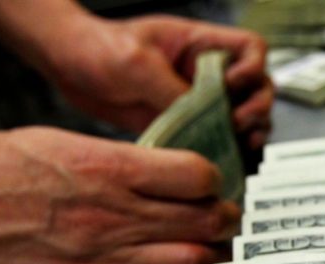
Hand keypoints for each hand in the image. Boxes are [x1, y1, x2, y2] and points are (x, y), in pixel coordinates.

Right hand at [0, 127, 240, 263]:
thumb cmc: (1, 172)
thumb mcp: (69, 146)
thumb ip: (126, 163)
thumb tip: (170, 175)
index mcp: (111, 169)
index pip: (197, 176)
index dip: (213, 181)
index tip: (211, 186)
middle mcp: (115, 214)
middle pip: (205, 222)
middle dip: (223, 220)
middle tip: (223, 219)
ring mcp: (102, 257)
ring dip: (204, 257)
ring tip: (202, 250)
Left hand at [43, 12, 272, 148]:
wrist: (67, 66)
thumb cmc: (97, 46)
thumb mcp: (136, 63)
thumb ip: (170, 90)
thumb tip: (198, 116)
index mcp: (201, 45)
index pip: (251, 49)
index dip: (252, 68)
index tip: (233, 84)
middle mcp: (206, 73)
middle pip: (257, 88)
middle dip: (257, 107)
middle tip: (239, 123)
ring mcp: (198, 101)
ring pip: (244, 117)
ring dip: (250, 132)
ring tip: (241, 143)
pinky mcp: (185, 125)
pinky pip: (216, 139)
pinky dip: (226, 150)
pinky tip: (222, 158)